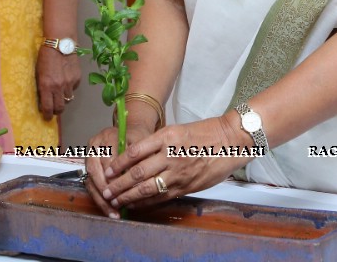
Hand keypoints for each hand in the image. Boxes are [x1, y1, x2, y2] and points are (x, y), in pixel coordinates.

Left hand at [36, 47, 80, 119]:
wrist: (60, 43)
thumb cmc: (45, 56)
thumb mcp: (38, 73)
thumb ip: (42, 87)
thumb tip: (43, 99)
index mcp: (46, 86)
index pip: (48, 108)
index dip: (47, 115)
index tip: (46, 117)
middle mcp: (59, 87)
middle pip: (60, 108)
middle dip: (56, 111)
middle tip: (53, 110)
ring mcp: (70, 83)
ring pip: (68, 99)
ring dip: (63, 99)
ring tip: (59, 94)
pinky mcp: (77, 78)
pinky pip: (73, 88)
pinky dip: (69, 88)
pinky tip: (66, 81)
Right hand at [83, 123, 152, 215]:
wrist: (131, 132)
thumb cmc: (139, 139)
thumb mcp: (142, 144)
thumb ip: (138, 160)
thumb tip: (138, 183)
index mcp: (108, 136)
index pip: (108, 159)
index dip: (115, 177)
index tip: (124, 191)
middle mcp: (95, 145)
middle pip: (95, 170)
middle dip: (105, 190)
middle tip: (116, 205)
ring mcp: (89, 155)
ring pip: (90, 180)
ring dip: (101, 199)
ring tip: (113, 213)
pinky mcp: (88, 166)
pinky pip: (90, 185)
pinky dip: (99, 199)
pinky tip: (109, 210)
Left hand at [94, 116, 247, 216]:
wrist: (230, 141)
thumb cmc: (204, 133)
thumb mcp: (177, 130)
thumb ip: (158, 143)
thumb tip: (135, 157)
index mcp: (166, 137)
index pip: (135, 151)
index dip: (119, 163)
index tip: (108, 171)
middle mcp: (170, 155)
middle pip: (137, 173)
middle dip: (119, 184)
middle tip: (106, 190)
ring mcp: (178, 172)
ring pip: (146, 188)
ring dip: (128, 196)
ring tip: (115, 200)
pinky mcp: (185, 186)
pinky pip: (160, 196)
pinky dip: (145, 202)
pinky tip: (135, 204)